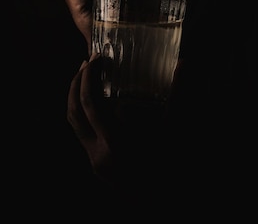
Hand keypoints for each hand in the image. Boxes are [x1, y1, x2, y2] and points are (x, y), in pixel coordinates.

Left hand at [67, 55, 171, 188]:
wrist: (163, 200)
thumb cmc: (173, 166)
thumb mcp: (176, 130)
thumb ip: (179, 95)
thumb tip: (184, 63)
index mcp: (114, 141)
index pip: (90, 102)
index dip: (89, 77)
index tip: (96, 57)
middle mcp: (99, 152)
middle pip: (74, 111)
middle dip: (76, 83)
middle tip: (86, 63)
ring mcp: (95, 161)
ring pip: (73, 125)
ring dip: (75, 99)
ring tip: (85, 78)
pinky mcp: (96, 166)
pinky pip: (82, 135)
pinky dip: (84, 115)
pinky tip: (96, 104)